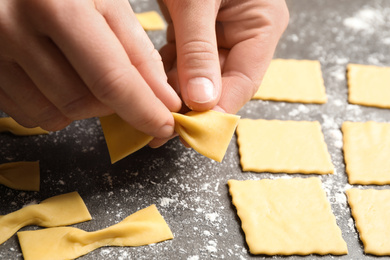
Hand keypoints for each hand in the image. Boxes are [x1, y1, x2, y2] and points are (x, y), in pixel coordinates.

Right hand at [0, 0, 180, 138]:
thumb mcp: (105, 0)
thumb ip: (136, 49)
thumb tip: (164, 99)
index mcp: (56, 6)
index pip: (110, 78)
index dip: (143, 109)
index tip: (164, 125)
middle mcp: (15, 30)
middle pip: (83, 102)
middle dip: (112, 104)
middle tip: (119, 84)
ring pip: (56, 115)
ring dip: (83, 107)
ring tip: (83, 74)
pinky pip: (30, 115)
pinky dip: (55, 108)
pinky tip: (56, 80)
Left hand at [158, 0, 288, 113]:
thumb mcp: (196, 2)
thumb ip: (198, 50)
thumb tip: (202, 101)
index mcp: (262, 25)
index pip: (244, 81)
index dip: (220, 109)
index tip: (195, 130)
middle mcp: (244, 34)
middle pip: (221, 83)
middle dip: (193, 102)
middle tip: (168, 122)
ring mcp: (219, 35)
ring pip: (199, 76)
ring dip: (176, 88)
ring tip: (155, 102)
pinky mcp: (195, 33)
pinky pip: (184, 62)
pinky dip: (168, 70)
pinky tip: (152, 79)